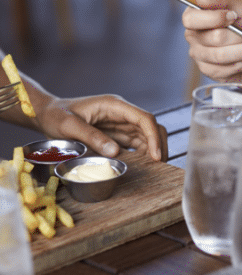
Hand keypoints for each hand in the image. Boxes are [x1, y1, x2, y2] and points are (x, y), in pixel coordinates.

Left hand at [35, 94, 167, 161]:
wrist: (47, 114)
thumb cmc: (56, 116)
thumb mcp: (69, 126)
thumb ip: (92, 137)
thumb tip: (115, 152)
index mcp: (114, 105)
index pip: (143, 118)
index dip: (153, 136)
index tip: (155, 156)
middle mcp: (121, 113)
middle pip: (151, 126)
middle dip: (159, 144)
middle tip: (160, 166)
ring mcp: (121, 123)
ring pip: (147, 136)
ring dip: (153, 151)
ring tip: (155, 169)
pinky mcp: (118, 134)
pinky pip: (137, 143)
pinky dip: (143, 154)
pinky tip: (144, 166)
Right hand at [183, 0, 241, 92]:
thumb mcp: (241, 9)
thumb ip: (222, 0)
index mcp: (195, 17)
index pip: (191, 19)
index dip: (214, 18)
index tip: (233, 16)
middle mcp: (193, 36)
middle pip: (213, 38)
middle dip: (239, 36)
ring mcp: (200, 56)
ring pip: (221, 55)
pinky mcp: (210, 71)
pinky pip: (227, 68)